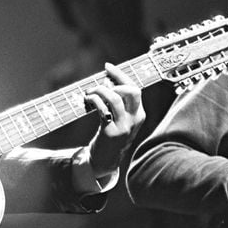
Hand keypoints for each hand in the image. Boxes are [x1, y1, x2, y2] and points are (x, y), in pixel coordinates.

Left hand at [86, 63, 144, 178]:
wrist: (105, 161)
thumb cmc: (110, 135)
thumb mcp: (120, 119)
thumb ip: (118, 103)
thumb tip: (105, 81)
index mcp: (139, 114)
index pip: (135, 89)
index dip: (121, 75)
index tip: (108, 67)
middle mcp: (135, 120)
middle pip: (132, 91)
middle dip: (116, 79)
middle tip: (101, 80)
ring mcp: (124, 127)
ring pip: (115, 98)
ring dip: (100, 90)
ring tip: (89, 92)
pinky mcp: (110, 132)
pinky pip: (103, 109)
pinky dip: (94, 100)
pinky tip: (88, 99)